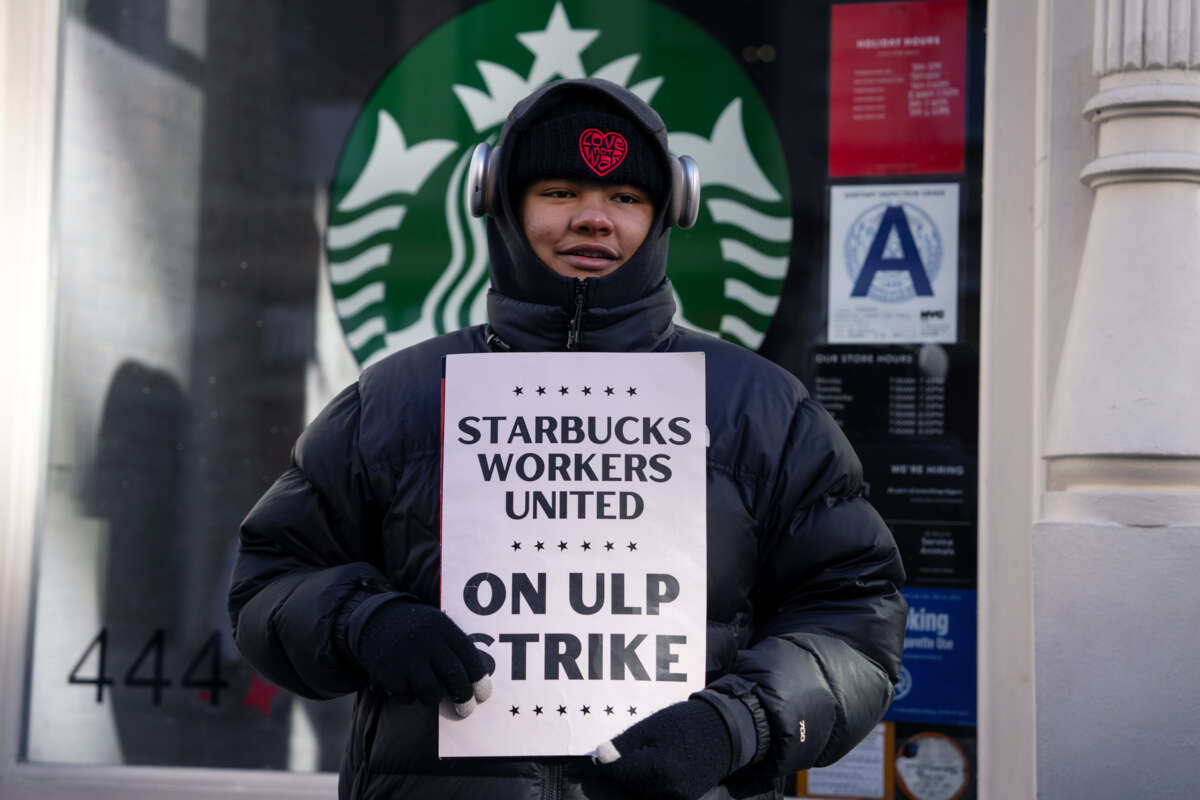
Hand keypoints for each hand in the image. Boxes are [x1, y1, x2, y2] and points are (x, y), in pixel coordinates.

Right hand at [351, 599, 493, 715]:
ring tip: (431, 693)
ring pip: (430, 692)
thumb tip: (478, 681)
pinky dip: (409, 697)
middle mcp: (426, 641)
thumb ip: (455, 649)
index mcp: (443, 628)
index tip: (483, 695)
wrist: (376, 619)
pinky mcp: (387, 672)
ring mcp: (405, 657)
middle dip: (464, 697)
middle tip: (466, 709)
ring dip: (433, 698)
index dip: (479, 679)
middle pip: (454, 676)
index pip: (468, 656)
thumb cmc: (417, 630)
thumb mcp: (438, 627)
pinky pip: (407, 697)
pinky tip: (406, 685)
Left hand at [593, 699, 733, 799]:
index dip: (608, 762)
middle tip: (629, 752)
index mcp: (658, 768)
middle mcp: (667, 789)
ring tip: (646, 758)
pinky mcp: (686, 799)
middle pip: (628, 785)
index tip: (606, 752)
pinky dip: (652, 784)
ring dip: (637, 779)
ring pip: (642, 793)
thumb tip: (600, 756)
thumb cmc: (686, 722)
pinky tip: (658, 768)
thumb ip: (625, 744)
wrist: (726, 731)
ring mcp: (678, 797)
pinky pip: (658, 795)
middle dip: (624, 771)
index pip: (618, 773)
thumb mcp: (652, 726)